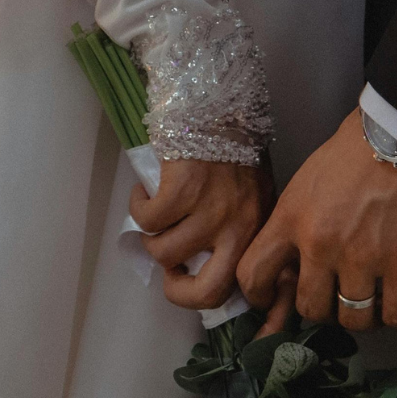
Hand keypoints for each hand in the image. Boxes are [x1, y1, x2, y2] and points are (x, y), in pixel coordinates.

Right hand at [130, 157, 274, 309]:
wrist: (217, 104)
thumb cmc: (234, 148)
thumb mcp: (251, 195)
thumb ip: (239, 229)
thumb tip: (207, 264)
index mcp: (258, 229)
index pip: (243, 286)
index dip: (210, 293)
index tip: (192, 278)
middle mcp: (239, 226)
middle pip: (209, 292)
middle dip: (179, 292)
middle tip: (170, 273)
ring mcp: (210, 211)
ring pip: (165, 253)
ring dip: (152, 238)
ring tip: (156, 217)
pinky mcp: (181, 192)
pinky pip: (146, 221)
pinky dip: (138, 208)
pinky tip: (146, 192)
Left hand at [237, 109, 396, 330]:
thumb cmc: (362, 145)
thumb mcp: (309, 177)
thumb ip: (297, 218)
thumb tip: (296, 254)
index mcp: (292, 218)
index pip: (253, 274)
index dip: (261, 295)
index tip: (274, 299)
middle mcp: (321, 245)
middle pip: (309, 308)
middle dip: (323, 309)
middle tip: (339, 298)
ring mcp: (363, 259)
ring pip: (353, 320)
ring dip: (364, 315)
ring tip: (376, 301)